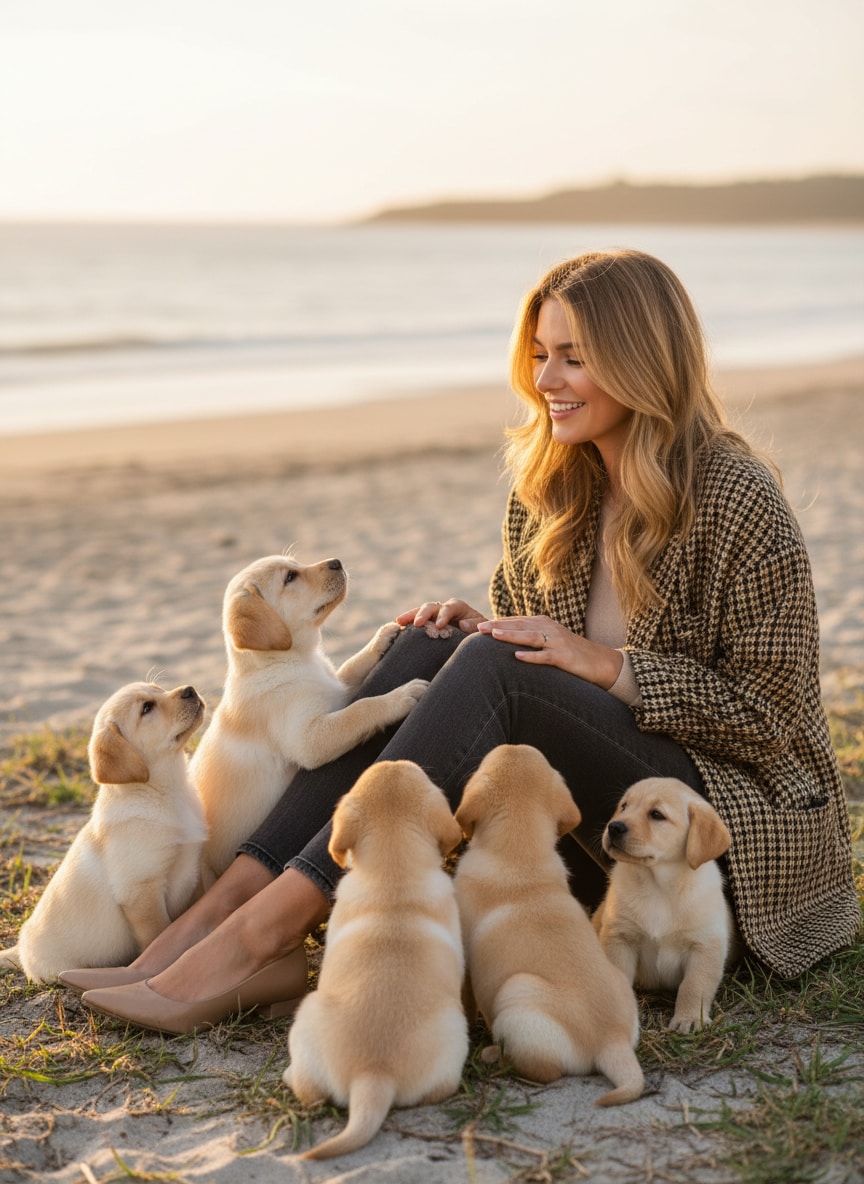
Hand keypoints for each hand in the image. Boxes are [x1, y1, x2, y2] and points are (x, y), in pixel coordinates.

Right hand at [395, 598, 487, 633]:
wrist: (475, 637)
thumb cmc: (481, 632)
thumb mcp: (483, 628)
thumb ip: (476, 625)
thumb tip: (463, 625)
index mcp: (457, 607)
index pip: (449, 607)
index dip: (444, 615)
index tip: (440, 625)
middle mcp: (443, 609)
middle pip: (430, 607)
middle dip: (423, 614)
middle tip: (417, 624)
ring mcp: (433, 616)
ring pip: (419, 612)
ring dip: (410, 616)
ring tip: (399, 622)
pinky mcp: (427, 625)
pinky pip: (416, 623)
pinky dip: (408, 625)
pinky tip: (397, 630)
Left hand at [476, 615, 623, 688]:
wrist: (601, 663)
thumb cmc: (571, 654)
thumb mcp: (548, 642)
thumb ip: (529, 639)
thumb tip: (503, 642)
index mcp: (541, 623)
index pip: (512, 621)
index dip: (492, 622)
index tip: (471, 626)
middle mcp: (548, 628)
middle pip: (517, 625)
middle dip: (494, 626)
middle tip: (473, 627)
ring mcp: (556, 641)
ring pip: (529, 636)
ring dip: (510, 635)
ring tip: (491, 634)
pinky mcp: (564, 656)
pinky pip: (545, 656)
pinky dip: (531, 656)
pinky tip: (517, 657)